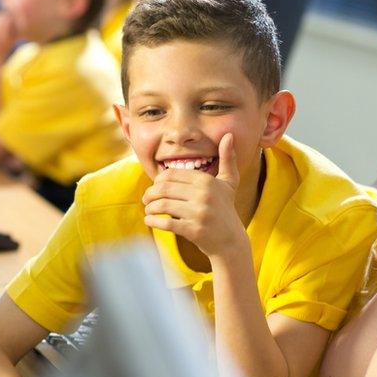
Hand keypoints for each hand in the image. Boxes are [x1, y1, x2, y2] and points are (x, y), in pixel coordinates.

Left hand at [142, 133, 246, 258]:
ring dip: (150, 208)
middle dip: (149, 194)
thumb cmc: (225, 208)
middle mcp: (204, 195)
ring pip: (162, 205)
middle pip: (163, 188)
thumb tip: (229, 135)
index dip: (157, 181)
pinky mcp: (194, 230)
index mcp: (206, 181)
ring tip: (148, 210)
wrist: (230, 241)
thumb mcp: (229, 182)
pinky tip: (149, 221)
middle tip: (146, 200)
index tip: (154, 188)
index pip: (170, 174)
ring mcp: (199, 213)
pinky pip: (166, 223)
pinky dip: (153, 221)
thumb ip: (227, 158)